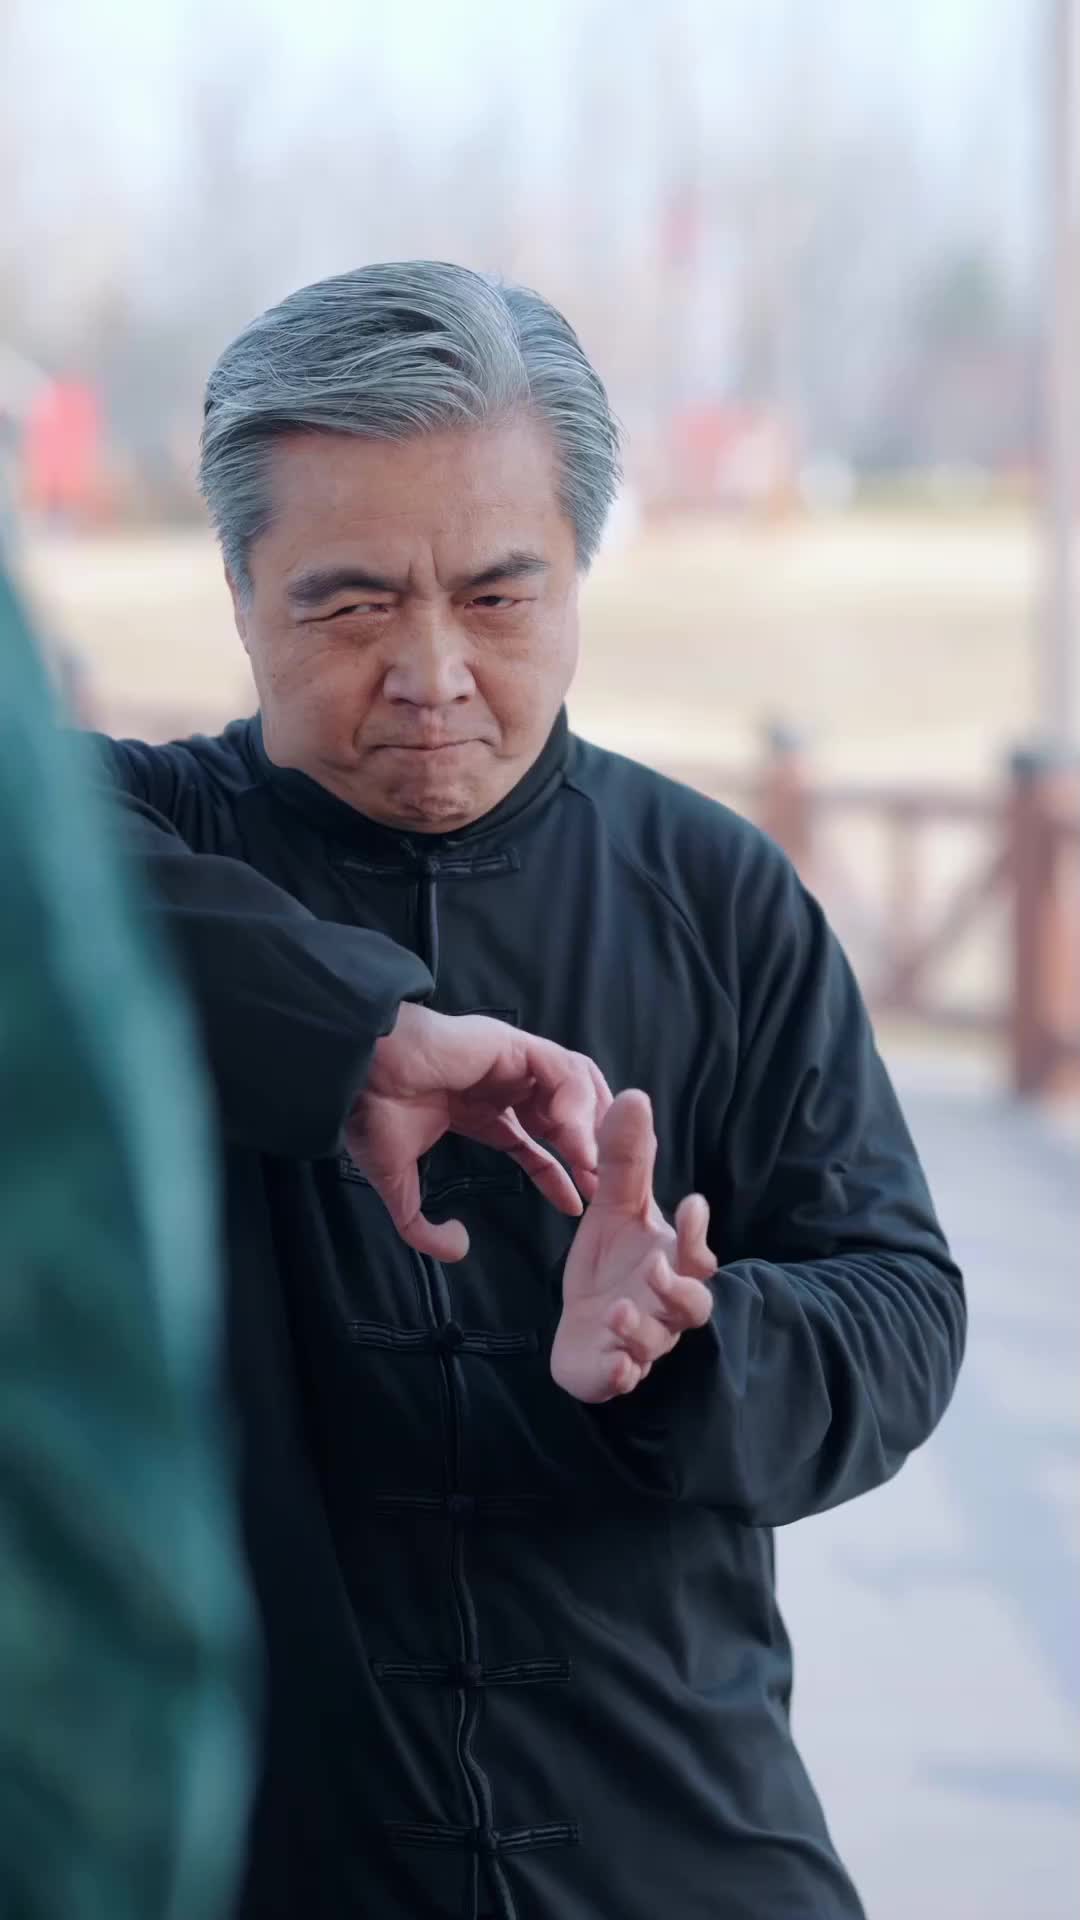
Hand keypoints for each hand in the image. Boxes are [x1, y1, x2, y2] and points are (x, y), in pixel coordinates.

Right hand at [346, 1004, 611, 1260]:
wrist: (357, 1075)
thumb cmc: (369, 1115)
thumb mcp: (396, 1186)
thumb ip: (422, 1228)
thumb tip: (458, 1248)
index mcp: (477, 1108)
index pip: (534, 1141)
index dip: (559, 1172)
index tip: (576, 1203)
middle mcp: (498, 1082)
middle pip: (565, 1109)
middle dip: (587, 1145)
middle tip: (602, 1183)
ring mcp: (507, 1061)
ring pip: (572, 1086)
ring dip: (587, 1125)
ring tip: (589, 1165)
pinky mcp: (511, 1045)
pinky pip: (560, 1069)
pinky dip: (574, 1100)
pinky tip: (570, 1135)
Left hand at [550, 1090, 715, 1403]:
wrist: (585, 1325)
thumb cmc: (612, 1263)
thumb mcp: (614, 1208)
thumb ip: (627, 1160)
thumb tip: (635, 1094)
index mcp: (673, 1263)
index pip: (696, 1250)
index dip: (696, 1232)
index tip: (692, 1203)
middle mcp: (666, 1306)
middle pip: (692, 1304)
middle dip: (677, 1288)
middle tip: (657, 1267)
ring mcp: (643, 1342)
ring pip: (656, 1342)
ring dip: (640, 1329)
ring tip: (617, 1311)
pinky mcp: (614, 1371)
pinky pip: (624, 1378)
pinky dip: (620, 1373)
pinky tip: (613, 1365)